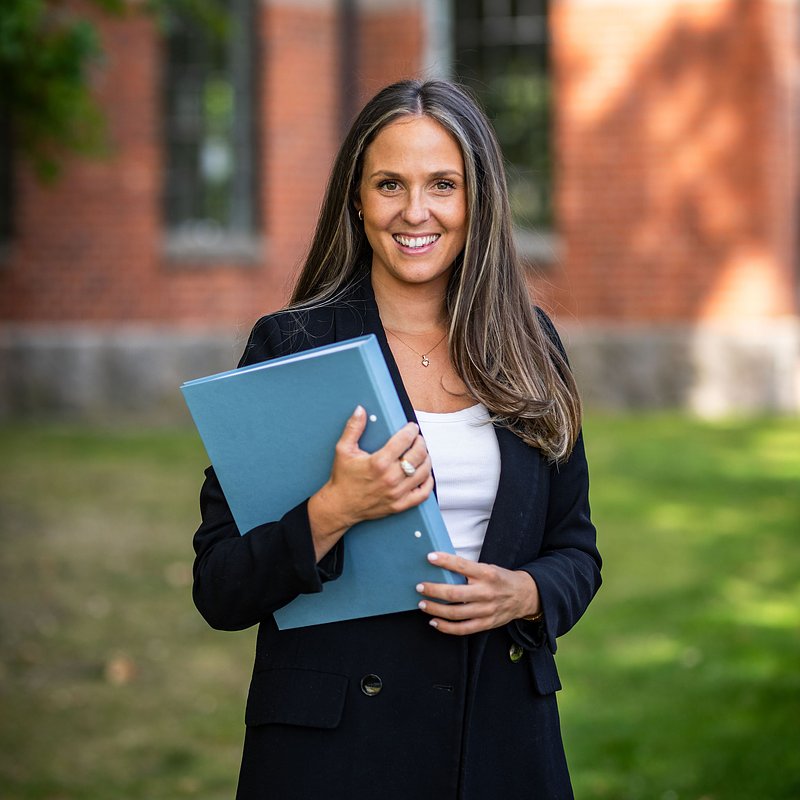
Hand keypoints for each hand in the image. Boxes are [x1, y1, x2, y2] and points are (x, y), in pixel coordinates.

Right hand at [308, 406, 433, 558]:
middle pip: (418, 455)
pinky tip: (425, 474)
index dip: (411, 430)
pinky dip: (428, 483)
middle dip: (421, 443)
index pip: (404, 440)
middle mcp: (390, 478)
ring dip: (426, 460)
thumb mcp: (343, 450)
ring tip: (421, 453)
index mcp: (378, 462)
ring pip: (424, 472)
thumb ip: (353, 428)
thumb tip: (360, 409)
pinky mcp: (400, 505)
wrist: (340, 506)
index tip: (412, 427)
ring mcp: (397, 493)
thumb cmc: (343, 478)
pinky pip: (423, 494)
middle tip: (418, 439)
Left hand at [416, 552, 540, 635]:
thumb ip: (469, 570)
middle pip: (455, 594)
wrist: (524, 596)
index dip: (445, 561)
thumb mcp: (488, 568)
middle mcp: (487, 593)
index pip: (463, 566)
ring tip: (422, 604)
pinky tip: (433, 621)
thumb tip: (441, 567)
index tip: (430, 557)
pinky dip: (445, 627)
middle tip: (419, 587)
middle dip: (434, 590)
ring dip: (435, 609)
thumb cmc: (501, 579)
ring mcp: (486, 610)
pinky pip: (462, 629)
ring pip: (456, 613)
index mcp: (487, 574)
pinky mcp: (486, 624)